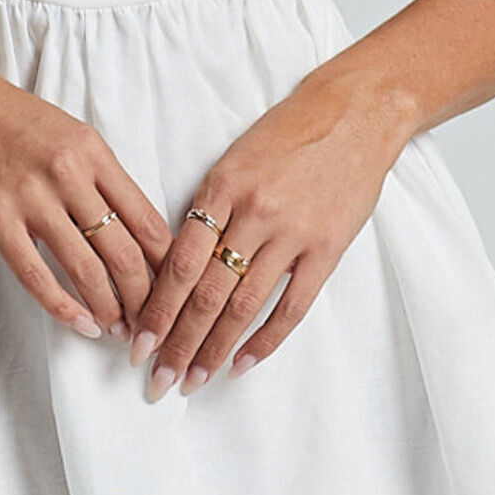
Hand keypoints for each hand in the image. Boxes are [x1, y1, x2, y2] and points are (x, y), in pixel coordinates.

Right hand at [0, 47, 174, 341]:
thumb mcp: (67, 134)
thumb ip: (98, 178)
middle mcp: (68, 174)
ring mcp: (30, 197)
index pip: (147, 219)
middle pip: (124, 251)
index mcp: (93, 152)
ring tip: (119, 329)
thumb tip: (131, 230)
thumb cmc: (6, 117)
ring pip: (86, 269)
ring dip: (109, 308)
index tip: (174, 288)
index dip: (167, 264)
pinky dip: (63, 308)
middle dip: (144, 298)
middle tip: (150, 323)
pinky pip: (36, 274)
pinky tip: (80, 324)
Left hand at [128, 69, 411, 397]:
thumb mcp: (235, 158)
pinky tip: (242, 364)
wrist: (357, 113)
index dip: (156, 308)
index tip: (138, 342)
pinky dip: (265, 339)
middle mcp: (255, 213)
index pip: (179, 262)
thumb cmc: (289, 132)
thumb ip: (209, 207)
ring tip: (192, 380)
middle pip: (205, 293)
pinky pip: (292, 306)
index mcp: (222, 187)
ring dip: (214, 349)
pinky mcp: (328, 248)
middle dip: (177, 342)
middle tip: (156, 379)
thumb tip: (178, 263)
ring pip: (243, 305)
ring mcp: (294, 233)